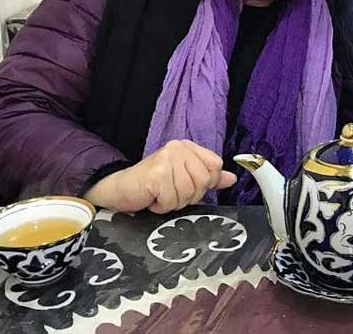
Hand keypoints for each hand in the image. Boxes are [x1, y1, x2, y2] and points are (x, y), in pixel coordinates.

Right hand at [85, 140, 236, 212]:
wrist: (120, 190)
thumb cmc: (151, 186)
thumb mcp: (183, 179)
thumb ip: (208, 177)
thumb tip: (231, 179)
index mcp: (187, 146)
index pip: (215, 165)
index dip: (206, 183)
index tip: (189, 187)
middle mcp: (178, 148)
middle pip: (204, 181)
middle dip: (189, 196)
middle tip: (172, 193)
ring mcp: (167, 159)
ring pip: (189, 192)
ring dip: (174, 202)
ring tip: (161, 195)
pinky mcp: (157, 174)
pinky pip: (173, 200)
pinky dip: (163, 206)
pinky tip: (153, 199)